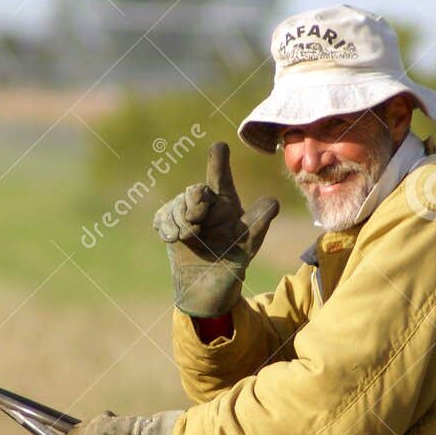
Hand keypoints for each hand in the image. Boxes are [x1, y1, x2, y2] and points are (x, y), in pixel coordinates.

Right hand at [153, 142, 279, 317]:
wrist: (207, 288)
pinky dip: (166, 227)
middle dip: (194, 204)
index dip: (218, 161)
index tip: (219, 146)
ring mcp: (186, 214)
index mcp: (226, 204)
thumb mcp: (249, 244)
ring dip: (180, 222)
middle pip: (194, 190)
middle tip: (197, 226)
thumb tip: (274, 201)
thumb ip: (258, 221)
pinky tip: (174, 239)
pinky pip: (162, 216)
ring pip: (176, 204)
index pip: (221, 178)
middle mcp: (206, 205)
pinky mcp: (170, 225)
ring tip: (190, 239)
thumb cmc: (233, 263)